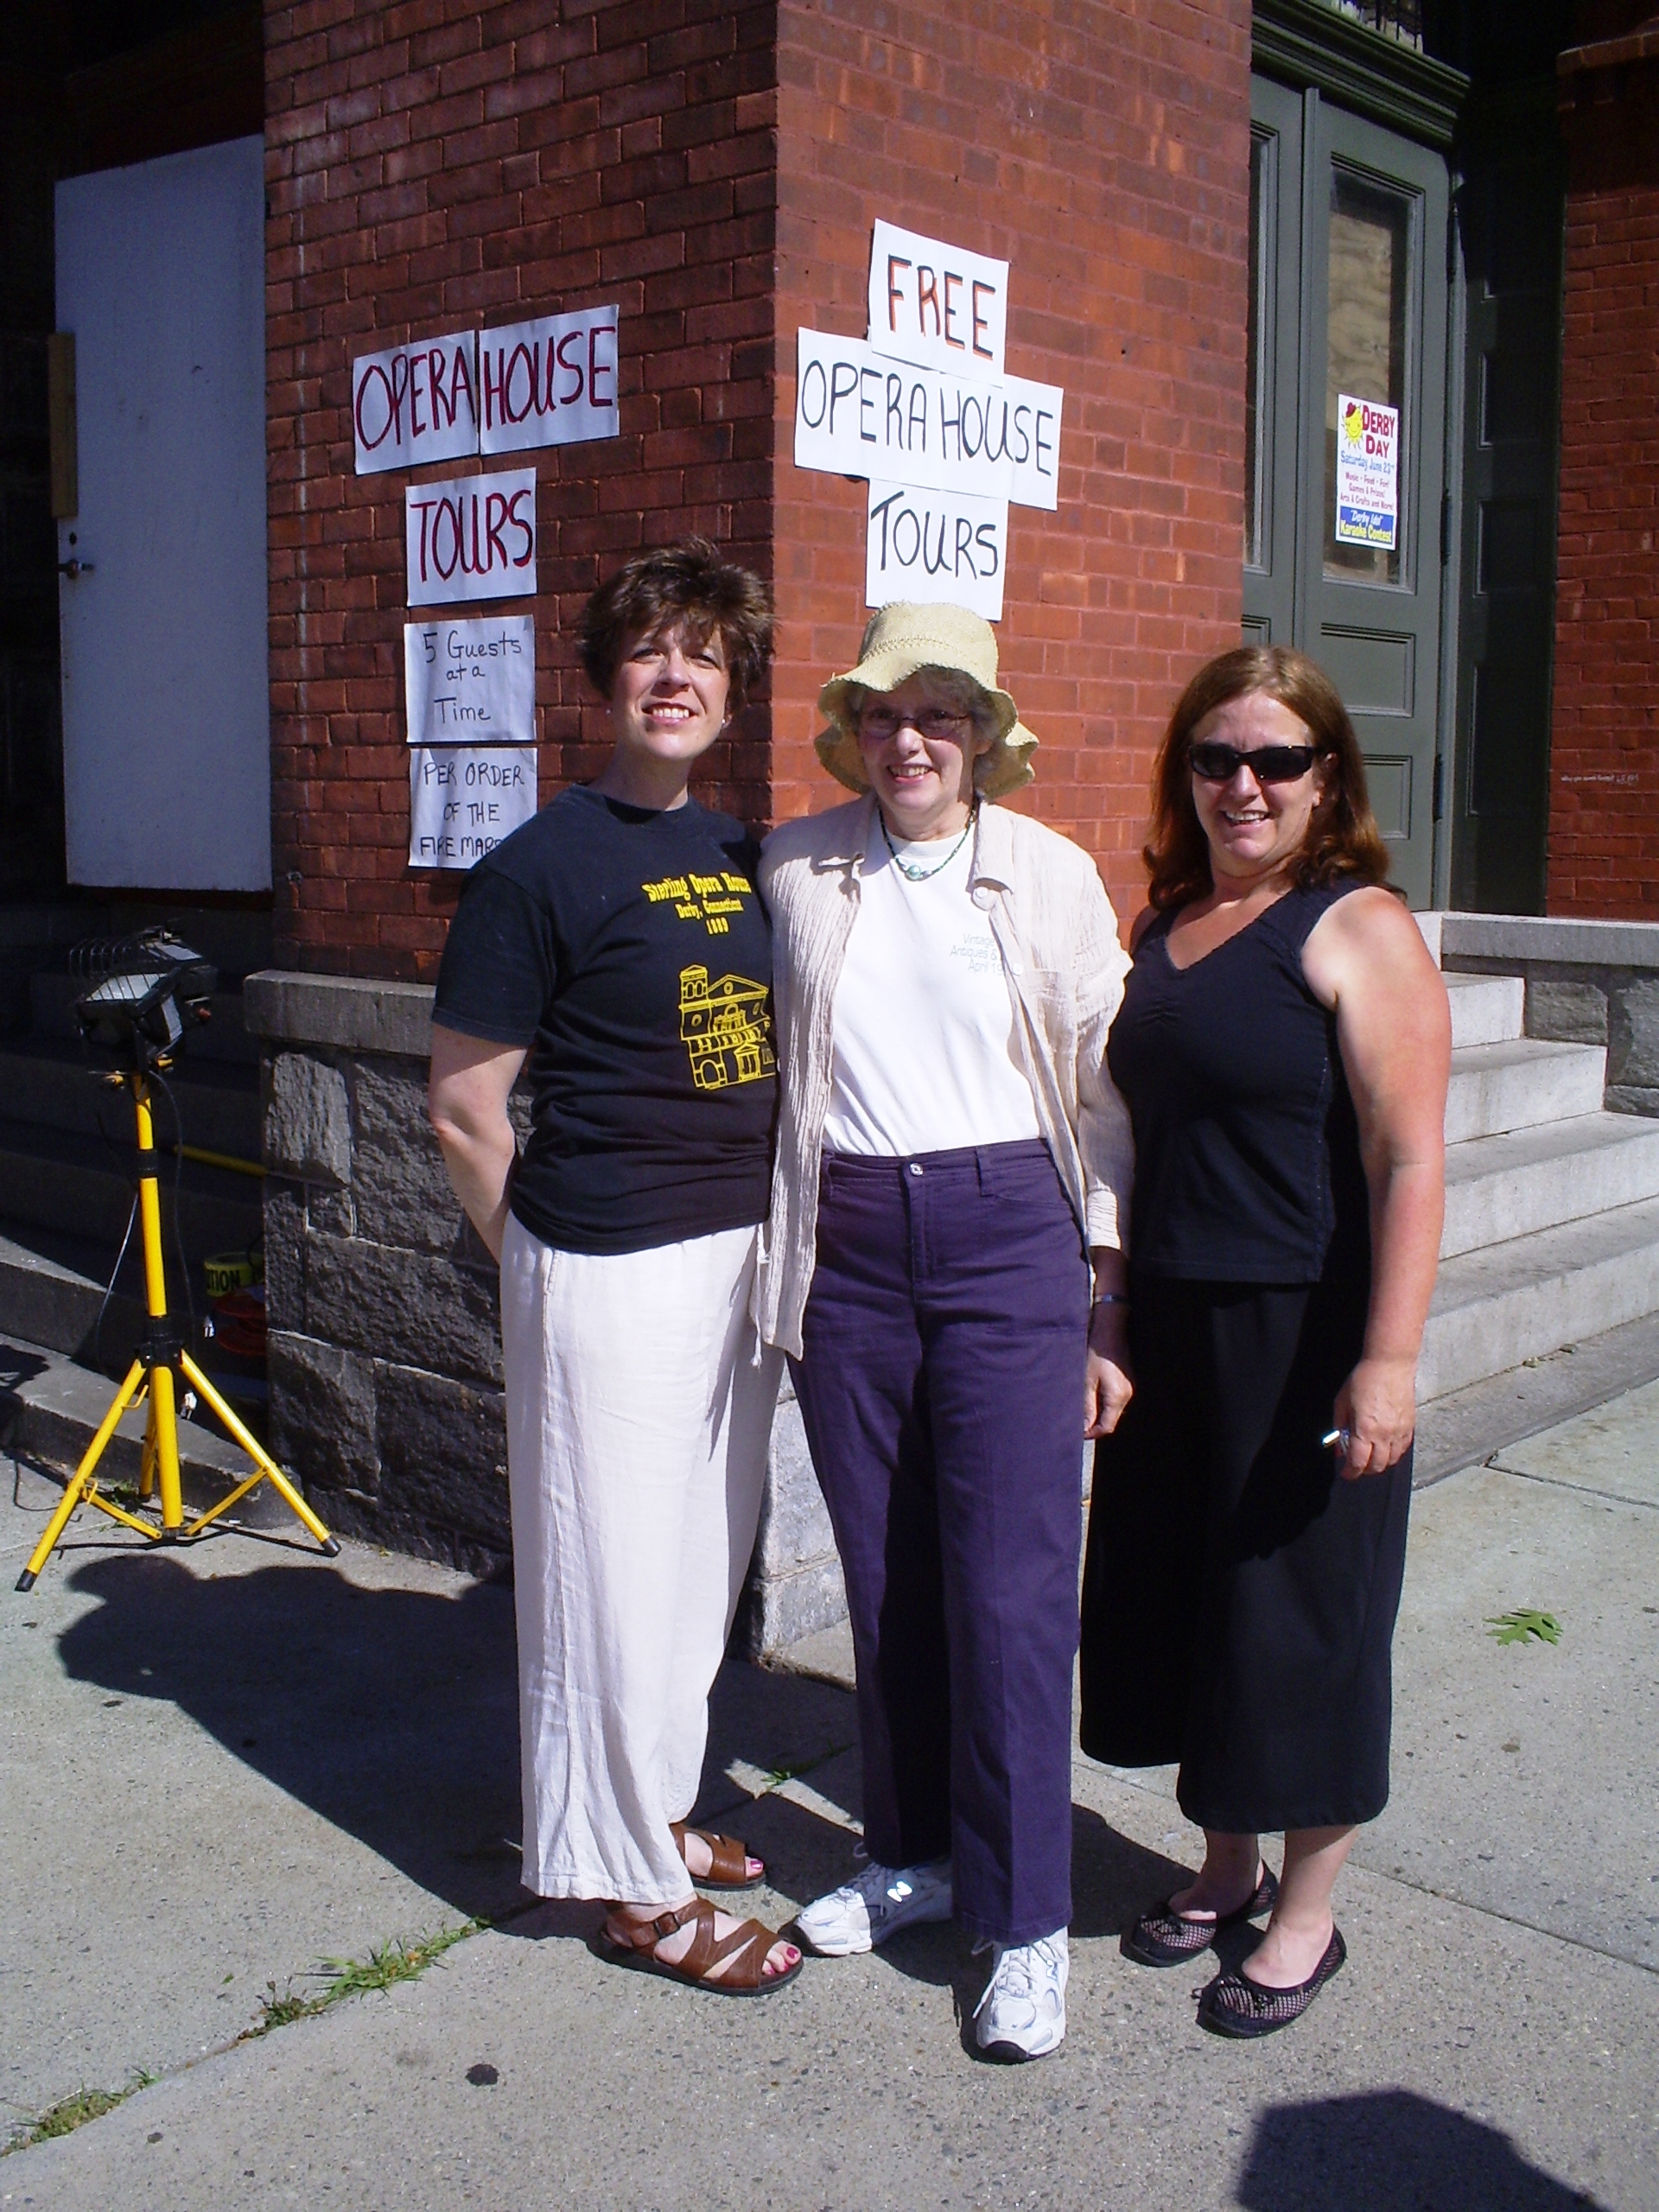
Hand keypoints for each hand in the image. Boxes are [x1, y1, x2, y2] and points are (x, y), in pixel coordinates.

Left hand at [1084, 1303, 1133, 1438]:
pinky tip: (1093, 1393)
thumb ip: (1087, 1406)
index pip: (1107, 1426)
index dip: (1092, 1433)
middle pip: (1112, 1420)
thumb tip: (1085, 1427)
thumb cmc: (1096, 1352)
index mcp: (1117, 1397)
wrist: (1110, 1329)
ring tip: (1083, 1407)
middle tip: (1077, 1421)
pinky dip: (1105, 1402)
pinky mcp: (1127, 1380)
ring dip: (1099, 1412)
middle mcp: (1127, 1395)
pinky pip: (1116, 1399)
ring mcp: (1129, 1387)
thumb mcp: (1086, 1380)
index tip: (1078, 1433)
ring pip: (1114, 1410)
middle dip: (1095, 1423)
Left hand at [1331, 1357, 1415, 1478]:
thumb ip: (1340, 1427)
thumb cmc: (1363, 1379)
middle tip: (1356, 1466)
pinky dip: (1393, 1454)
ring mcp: (1399, 1431)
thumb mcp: (1342, 1402)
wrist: (1390, 1365)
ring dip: (1379, 1464)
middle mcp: (1384, 1435)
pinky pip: (1402, 1449)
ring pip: (1391, 1461)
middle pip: (1376, 1466)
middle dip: (1364, 1471)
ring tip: (1369, 1458)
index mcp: (1364, 1430)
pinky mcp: (1410, 1426)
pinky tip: (1384, 1449)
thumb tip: (1339, 1448)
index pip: (1357, 1462)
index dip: (1350, 1472)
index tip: (1345, 1473)